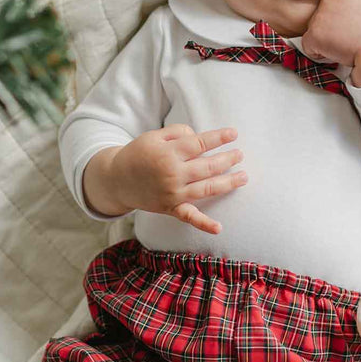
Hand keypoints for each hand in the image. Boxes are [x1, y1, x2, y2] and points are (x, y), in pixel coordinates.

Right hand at [84, 125, 245, 234]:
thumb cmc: (138, 154)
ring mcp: (173, 193)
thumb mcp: (154, 136)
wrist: (116, 180)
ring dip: (228, 183)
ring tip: (244, 176)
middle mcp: (173, 174)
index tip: (234, 133)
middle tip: (240, 154)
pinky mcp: (170, 208)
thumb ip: (178, 133)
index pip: (200, 143)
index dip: (219, 138)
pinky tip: (219, 228)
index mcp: (169, 153)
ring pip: (207, 188)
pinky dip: (204, 224)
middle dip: (228, 159)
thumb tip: (200, 137)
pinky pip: (189, 217)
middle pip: (208, 166)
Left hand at [300, 0, 360, 83]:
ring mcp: (319, 16)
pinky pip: (308, 45)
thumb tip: (342, 5)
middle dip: (330, 22)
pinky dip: (318, 52)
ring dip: (325, 37)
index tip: (343, 8)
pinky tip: (336, 51)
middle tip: (349, 32)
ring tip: (345, 42)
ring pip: (314, 28)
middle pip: (322, 10)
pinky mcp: (313, 34)